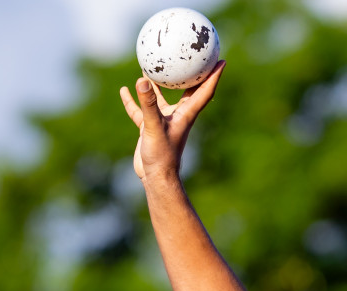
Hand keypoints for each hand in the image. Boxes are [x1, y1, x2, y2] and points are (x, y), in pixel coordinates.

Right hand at [118, 62, 224, 182]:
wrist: (155, 178)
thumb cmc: (161, 155)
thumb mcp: (154, 127)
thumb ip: (148, 104)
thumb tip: (143, 80)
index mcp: (186, 113)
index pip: (204, 90)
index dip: (213, 75)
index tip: (221, 59)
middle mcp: (177, 115)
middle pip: (187, 89)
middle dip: (190, 74)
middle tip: (192, 56)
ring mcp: (163, 121)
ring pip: (161, 97)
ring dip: (157, 84)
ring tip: (151, 67)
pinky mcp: (150, 128)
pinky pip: (142, 110)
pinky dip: (135, 101)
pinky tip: (125, 90)